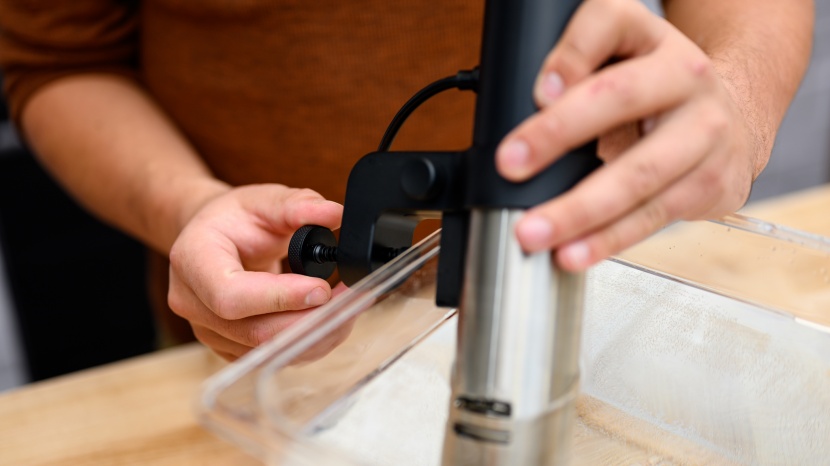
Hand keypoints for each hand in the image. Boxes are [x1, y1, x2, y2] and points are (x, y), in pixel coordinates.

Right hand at [167, 184, 343, 359]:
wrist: (213, 238)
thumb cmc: (234, 219)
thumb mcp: (263, 199)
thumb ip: (297, 205)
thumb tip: (334, 213)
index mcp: (193, 261)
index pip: (231, 295)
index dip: (279, 298)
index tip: (321, 288)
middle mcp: (193, 303)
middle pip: (255, 332)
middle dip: (310, 320)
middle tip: (351, 300)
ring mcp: (210, 331)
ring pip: (269, 351)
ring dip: (317, 335)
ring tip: (349, 308)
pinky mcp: (231, 347)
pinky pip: (273, 356)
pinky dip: (308, 342)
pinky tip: (330, 321)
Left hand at [496, 0, 756, 270]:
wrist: (734, 117)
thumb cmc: (657, 86)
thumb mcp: (620, 54)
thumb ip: (578, 61)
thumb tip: (542, 97)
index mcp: (653, 39)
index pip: (610, 24)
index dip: (572, 55)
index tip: (538, 91)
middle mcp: (688, 77)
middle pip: (620, 99)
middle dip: (559, 134)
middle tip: (511, 164)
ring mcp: (706, 133)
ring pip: (639, 174)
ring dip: (581, 210)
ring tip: (536, 232)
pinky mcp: (712, 183)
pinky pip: (652, 217)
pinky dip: (608, 239)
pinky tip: (575, 252)